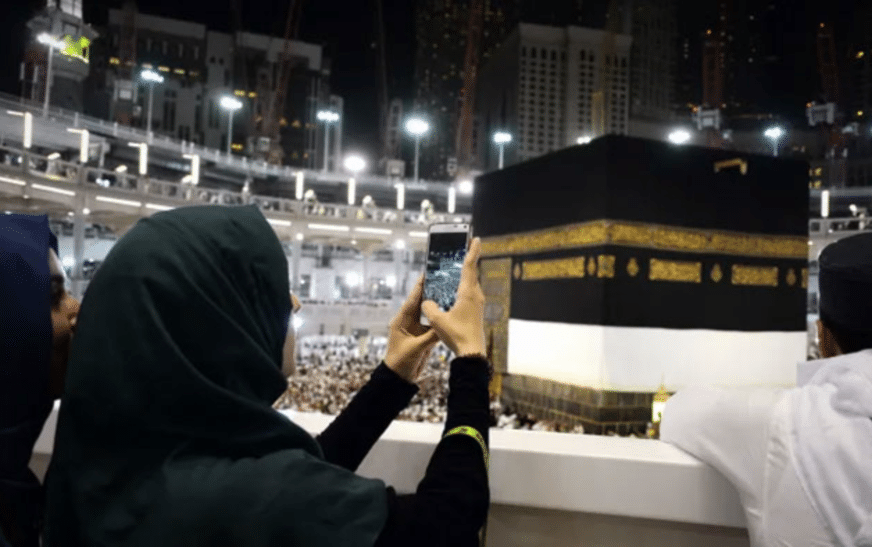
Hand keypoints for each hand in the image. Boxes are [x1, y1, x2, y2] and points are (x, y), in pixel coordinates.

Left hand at [384, 275, 439, 382]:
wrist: (399, 377)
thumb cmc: (401, 361)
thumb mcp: (417, 347)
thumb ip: (431, 336)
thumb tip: (445, 325)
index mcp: (401, 321)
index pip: (412, 300)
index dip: (419, 287)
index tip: (426, 273)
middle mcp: (408, 322)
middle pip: (420, 303)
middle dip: (429, 291)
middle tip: (440, 277)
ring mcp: (416, 328)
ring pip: (427, 312)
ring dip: (436, 303)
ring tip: (447, 291)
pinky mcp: (422, 336)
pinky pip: (432, 324)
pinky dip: (439, 317)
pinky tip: (449, 311)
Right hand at [422, 238, 485, 356]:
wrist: (472, 352)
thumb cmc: (457, 335)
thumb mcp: (437, 320)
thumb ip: (429, 307)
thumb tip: (426, 301)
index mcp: (468, 293)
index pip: (470, 266)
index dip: (472, 250)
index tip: (475, 238)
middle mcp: (475, 295)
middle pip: (471, 272)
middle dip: (466, 259)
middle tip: (461, 247)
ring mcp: (477, 303)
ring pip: (470, 283)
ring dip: (463, 274)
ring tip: (453, 267)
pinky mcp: (475, 310)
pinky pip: (468, 293)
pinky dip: (461, 287)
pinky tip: (452, 290)